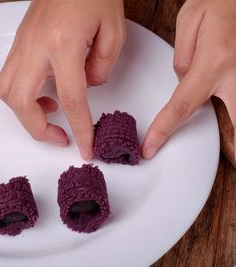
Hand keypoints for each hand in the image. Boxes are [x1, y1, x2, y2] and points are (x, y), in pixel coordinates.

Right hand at [0, 0, 125, 159]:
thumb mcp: (113, 30)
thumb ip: (101, 66)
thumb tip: (87, 87)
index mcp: (62, 44)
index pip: (70, 99)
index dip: (79, 129)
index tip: (85, 147)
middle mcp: (34, 47)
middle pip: (21, 102)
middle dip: (38, 129)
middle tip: (60, 136)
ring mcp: (21, 44)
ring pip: (5, 91)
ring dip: (24, 112)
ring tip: (49, 112)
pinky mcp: (18, 43)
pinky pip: (8, 77)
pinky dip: (21, 95)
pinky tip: (44, 90)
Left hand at [142, 0, 235, 158]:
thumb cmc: (221, 1)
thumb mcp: (191, 22)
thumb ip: (184, 60)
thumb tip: (184, 83)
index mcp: (213, 64)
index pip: (181, 107)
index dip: (163, 131)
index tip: (150, 148)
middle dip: (235, 148)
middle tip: (232, 164)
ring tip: (235, 151)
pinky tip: (232, 115)